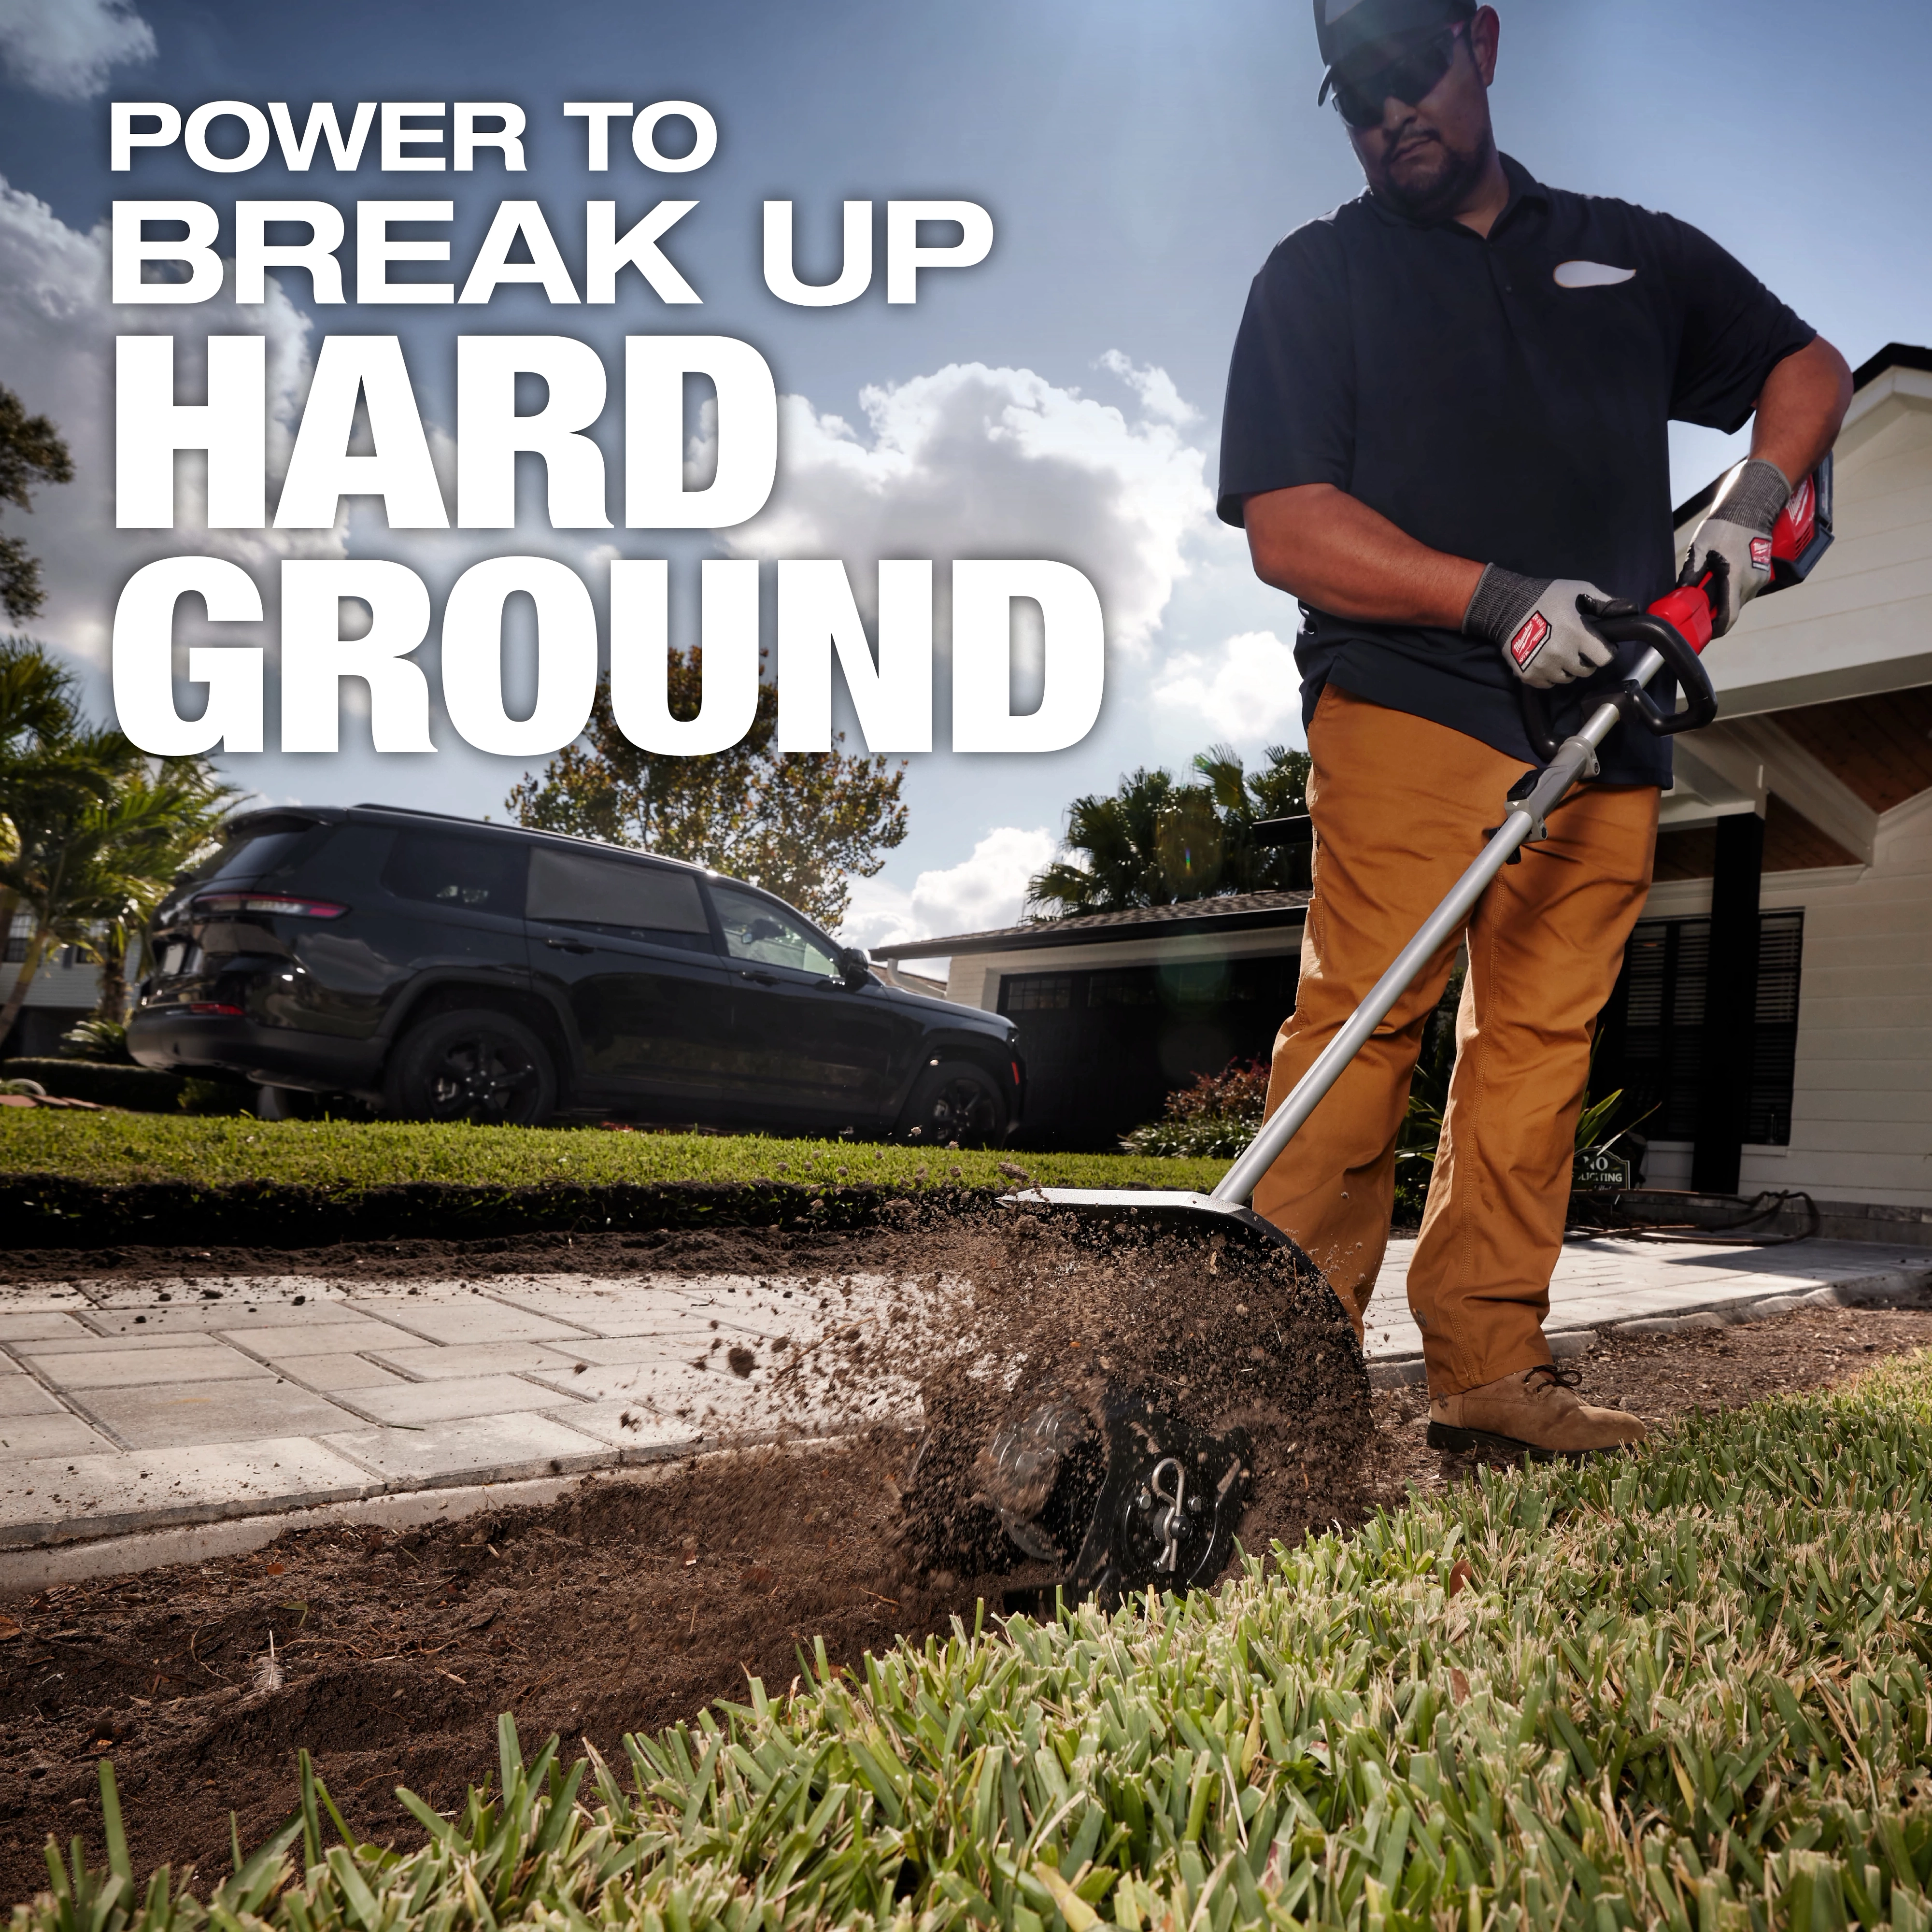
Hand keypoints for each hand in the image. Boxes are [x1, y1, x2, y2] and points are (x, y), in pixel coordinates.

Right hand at [1463, 566, 1616, 688]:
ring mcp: (1544, 666)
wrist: (1507, 606)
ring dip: (1566, 668)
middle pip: (1586, 671)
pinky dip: (1549, 674)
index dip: (1605, 652)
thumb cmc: (1547, 596)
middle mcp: (1561, 654)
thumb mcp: (1580, 590)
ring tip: (1559, 652)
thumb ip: (1607, 603)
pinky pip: (1548, 683)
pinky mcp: (1528, 674)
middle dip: (1585, 660)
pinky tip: (1545, 658)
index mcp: (1577, 634)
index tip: (1599, 646)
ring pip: (1566, 678)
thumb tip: (1631, 611)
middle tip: (1576, 647)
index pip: (1604, 658)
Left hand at [1683, 457, 1790, 634]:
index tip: (1702, 631)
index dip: (1714, 629)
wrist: (1749, 509)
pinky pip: (1745, 591)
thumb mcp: (1699, 549)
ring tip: (1710, 585)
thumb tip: (1680, 596)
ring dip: (1724, 600)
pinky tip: (1722, 577)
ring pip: (1738, 602)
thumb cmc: (1723, 527)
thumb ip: (1691, 574)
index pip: (1728, 617)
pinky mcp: (1763, 575)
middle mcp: (1751, 583)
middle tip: (1698, 603)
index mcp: (1735, 578)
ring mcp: (1760, 580)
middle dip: (1715, 612)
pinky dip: (1733, 591)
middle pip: (1732, 611)